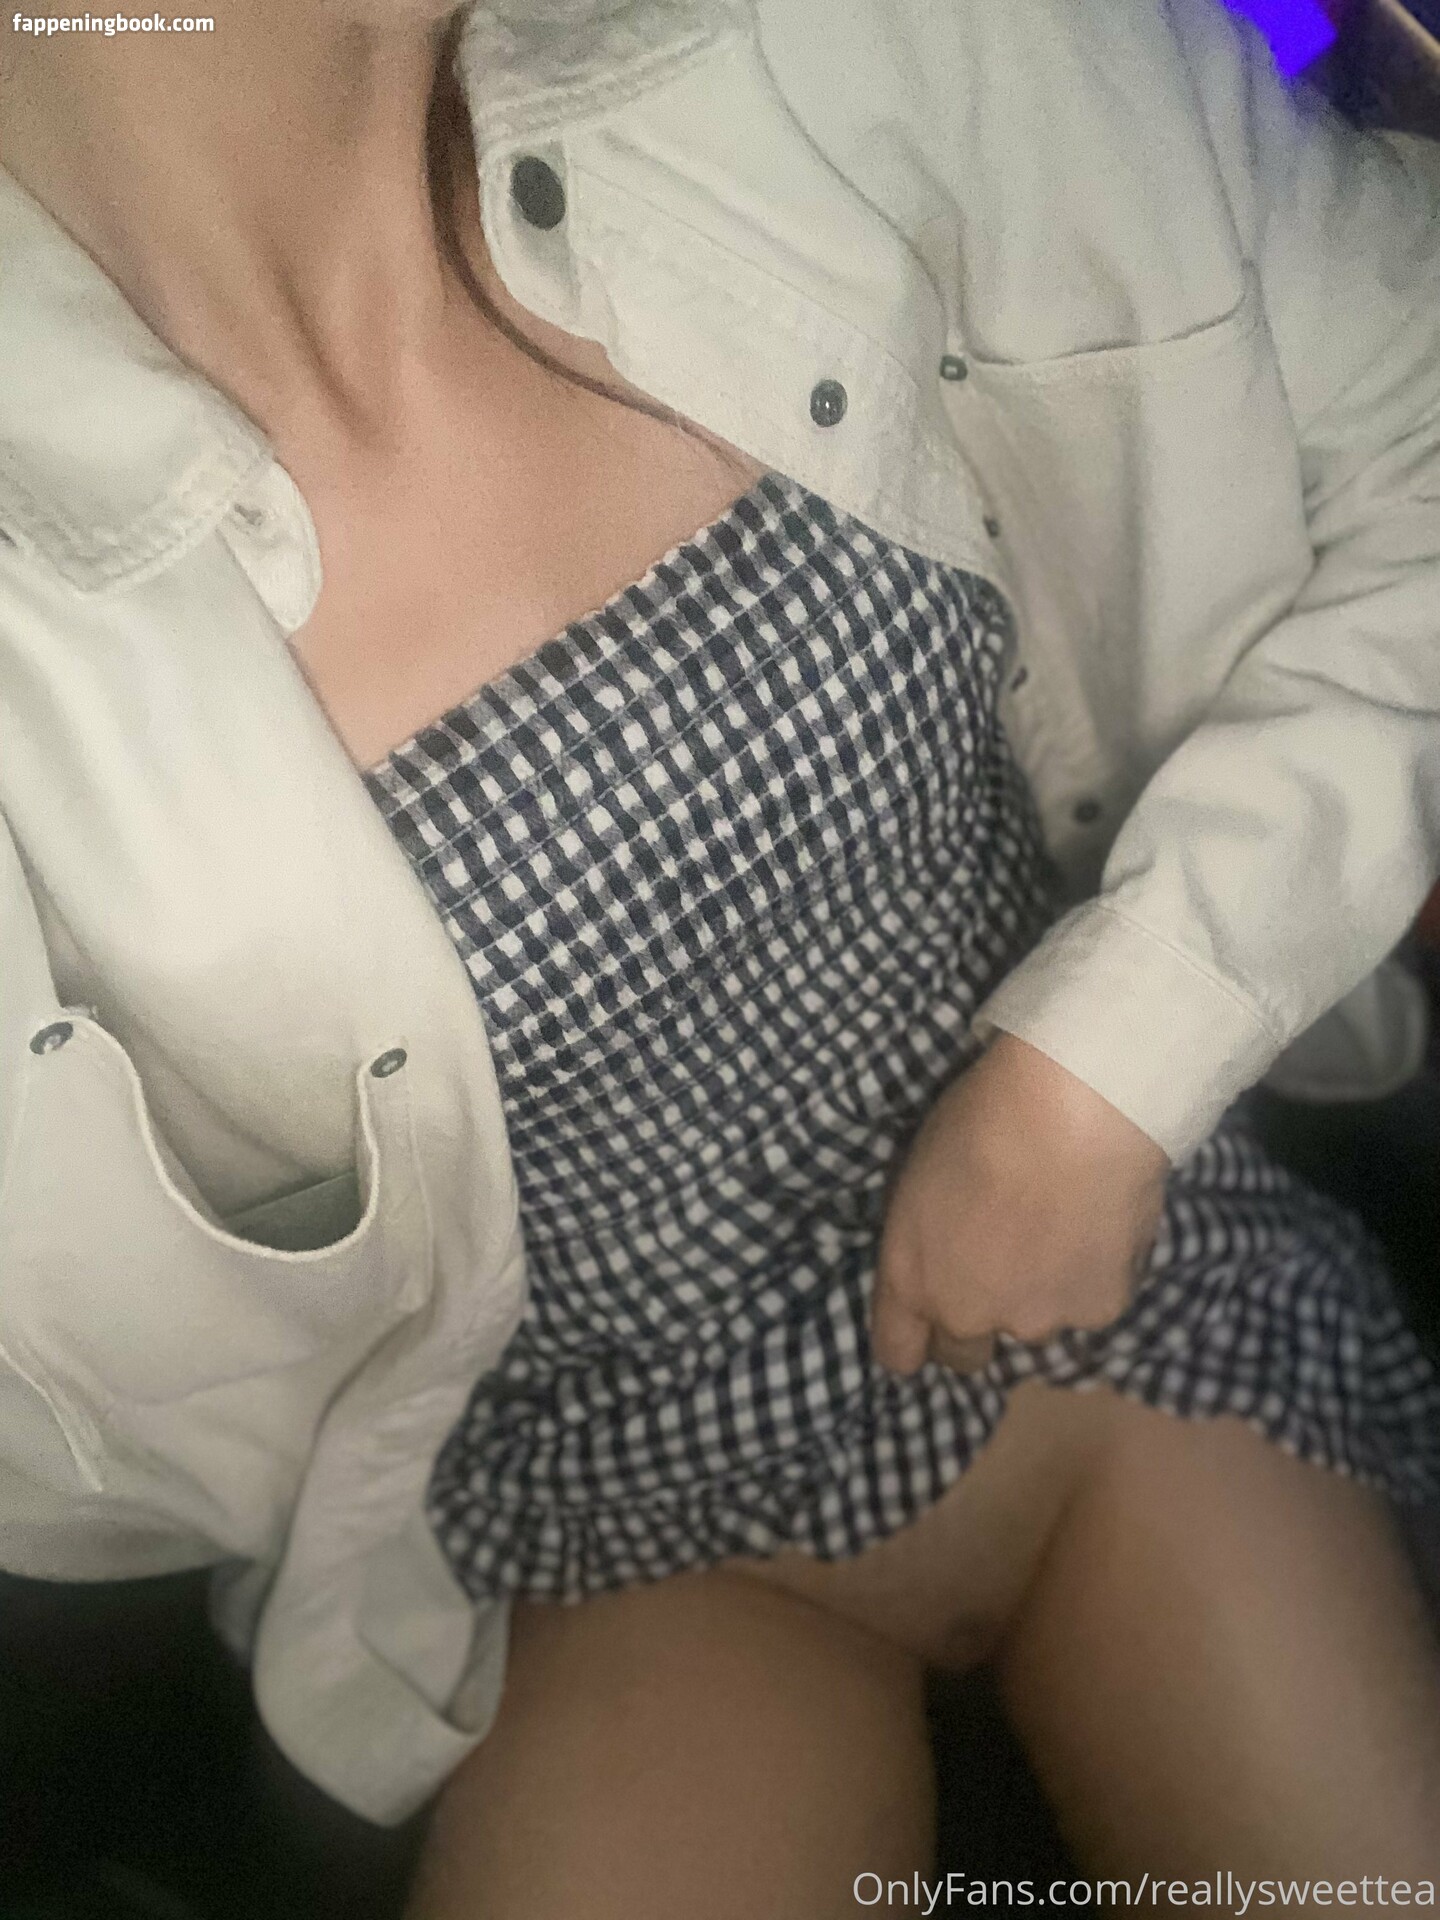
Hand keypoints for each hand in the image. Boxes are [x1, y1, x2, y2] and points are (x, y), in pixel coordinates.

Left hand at [871, 1032, 1169, 1374]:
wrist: (1075, 1112)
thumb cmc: (981, 1120)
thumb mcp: (917, 1178)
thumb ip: (927, 1240)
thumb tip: (946, 1258)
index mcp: (910, 1280)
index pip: (899, 1352)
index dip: (916, 1337)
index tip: (930, 1317)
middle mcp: (967, 1316)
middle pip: (965, 1353)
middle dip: (978, 1320)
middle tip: (1004, 1265)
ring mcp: (1036, 1320)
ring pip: (1035, 1323)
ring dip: (1042, 1293)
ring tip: (1063, 1226)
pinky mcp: (1098, 1311)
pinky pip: (1091, 1300)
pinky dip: (1095, 1273)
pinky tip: (1102, 1221)